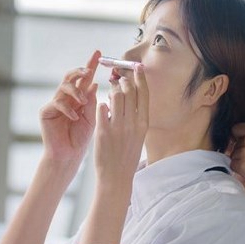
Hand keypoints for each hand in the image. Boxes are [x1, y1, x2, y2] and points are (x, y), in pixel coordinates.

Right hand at [40, 51, 100, 162]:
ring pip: (64, 86)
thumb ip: (92, 101)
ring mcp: (55, 103)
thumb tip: (94, 83)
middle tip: (88, 70)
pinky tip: (74, 117)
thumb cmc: (81, 138)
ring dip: (76, 91)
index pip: (84, 79)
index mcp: (79, 98)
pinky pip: (57, 102)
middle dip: (80, 70)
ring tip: (83, 101)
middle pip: (71, 76)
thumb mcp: (92, 118)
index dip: (90, 65)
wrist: (69, 155)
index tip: (98, 52)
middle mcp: (66, 98)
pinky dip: (68, 108)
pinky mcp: (46, 111)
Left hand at [94, 65, 148, 184]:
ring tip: (109, 91)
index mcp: (143, 123)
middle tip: (117, 78)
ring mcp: (118, 127)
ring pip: (116, 96)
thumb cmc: (127, 155)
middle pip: (129, 91)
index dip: (140, 78)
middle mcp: (133, 123)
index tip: (136, 66)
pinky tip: (101, 105)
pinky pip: (102, 109)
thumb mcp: (138, 135)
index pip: (144, 94)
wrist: (117, 177)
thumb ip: (135, 117)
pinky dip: (101, 104)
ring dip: (111, 89)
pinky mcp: (104, 132)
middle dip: (123, 80)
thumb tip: (128, 98)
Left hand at [230, 123, 244, 200]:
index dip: (238, 138)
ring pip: (233, 155)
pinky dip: (239, 171)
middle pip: (235, 144)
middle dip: (241, 152)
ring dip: (241, 162)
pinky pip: (232, 166)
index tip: (242, 144)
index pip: (236, 129)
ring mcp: (244, 151)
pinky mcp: (241, 164)